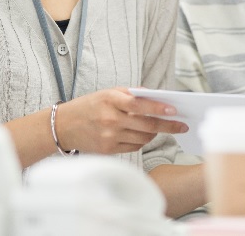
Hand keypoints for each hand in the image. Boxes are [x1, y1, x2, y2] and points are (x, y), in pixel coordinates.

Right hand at [54, 87, 187, 154]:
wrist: (63, 126)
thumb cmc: (89, 106)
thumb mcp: (107, 93)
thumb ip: (131, 94)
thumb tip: (156, 97)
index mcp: (110, 100)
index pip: (139, 105)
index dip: (159, 108)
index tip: (174, 110)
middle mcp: (110, 119)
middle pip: (147, 125)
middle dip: (167, 126)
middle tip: (181, 125)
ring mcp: (109, 136)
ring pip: (143, 138)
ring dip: (155, 134)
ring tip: (159, 128)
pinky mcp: (108, 150)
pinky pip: (134, 147)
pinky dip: (142, 141)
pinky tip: (142, 135)